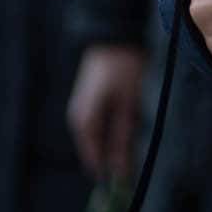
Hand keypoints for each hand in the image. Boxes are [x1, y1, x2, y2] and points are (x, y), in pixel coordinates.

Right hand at [67, 42, 145, 182]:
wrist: (114, 35)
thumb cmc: (124, 67)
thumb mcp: (128, 103)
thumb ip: (123, 135)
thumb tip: (121, 164)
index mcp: (84, 121)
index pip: (94, 157)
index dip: (109, 168)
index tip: (126, 176)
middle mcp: (77, 118)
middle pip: (96, 148)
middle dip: (114, 155)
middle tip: (134, 154)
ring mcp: (80, 109)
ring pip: (98, 136)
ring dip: (114, 140)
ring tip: (133, 131)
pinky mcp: (88, 102)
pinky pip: (99, 124)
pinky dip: (112, 128)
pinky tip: (126, 122)